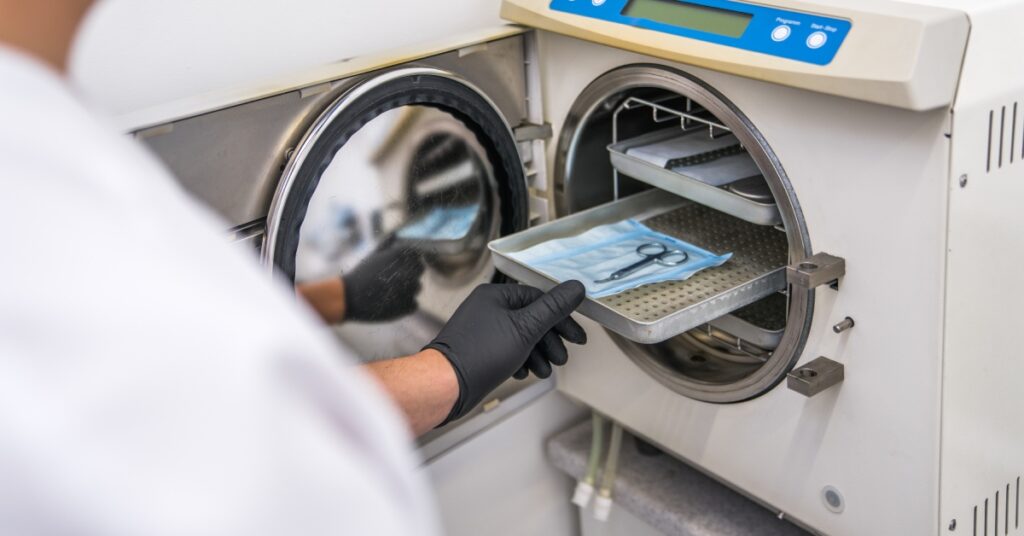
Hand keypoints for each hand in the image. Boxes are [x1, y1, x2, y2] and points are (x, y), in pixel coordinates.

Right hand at [342, 246, 424, 321]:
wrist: (350, 298)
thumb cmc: (360, 275)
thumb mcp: (373, 256)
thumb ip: (387, 244)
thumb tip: (395, 234)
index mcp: (400, 255)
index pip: (417, 255)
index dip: (409, 261)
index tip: (397, 267)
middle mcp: (408, 270)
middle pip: (420, 270)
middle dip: (410, 274)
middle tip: (392, 280)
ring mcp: (409, 288)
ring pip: (417, 287)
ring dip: (407, 289)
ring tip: (387, 292)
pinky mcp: (407, 304)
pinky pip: (413, 303)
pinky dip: (404, 304)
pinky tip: (389, 302)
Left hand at [426, 281, 586, 423]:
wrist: (446, 384)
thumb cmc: (479, 354)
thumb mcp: (526, 329)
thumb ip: (553, 308)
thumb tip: (576, 288)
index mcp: (496, 295)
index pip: (539, 299)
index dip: (561, 319)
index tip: (576, 337)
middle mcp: (487, 308)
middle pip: (531, 319)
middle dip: (549, 341)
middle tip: (561, 358)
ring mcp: (482, 329)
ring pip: (520, 337)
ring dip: (537, 354)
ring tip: (545, 370)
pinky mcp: (479, 348)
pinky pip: (507, 350)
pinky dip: (520, 360)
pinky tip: (524, 372)